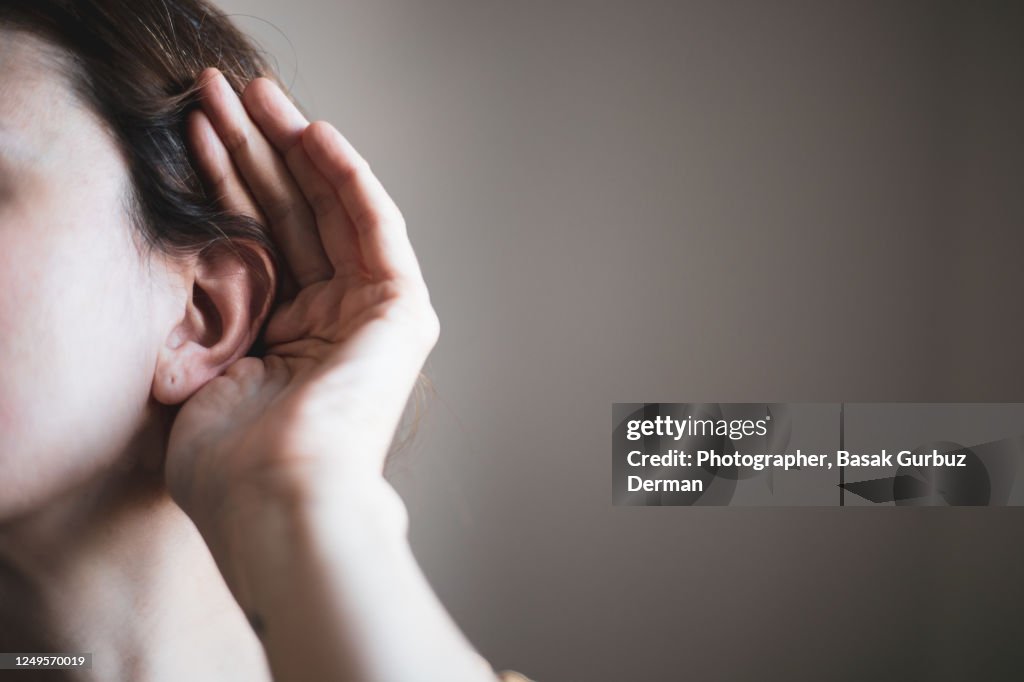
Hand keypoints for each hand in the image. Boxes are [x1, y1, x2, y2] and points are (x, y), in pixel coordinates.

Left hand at [165, 68, 437, 534]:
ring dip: (296, 150)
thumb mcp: (199, 367)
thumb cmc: (231, 459)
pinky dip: (348, 179)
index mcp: (287, 341)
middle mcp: (332, 322)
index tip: (195, 133)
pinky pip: (376, 228)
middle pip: (294, 218)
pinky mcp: (401, 311)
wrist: (276, 497)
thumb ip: (207, 312)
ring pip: (331, 212)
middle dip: (257, 152)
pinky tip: (315, 133)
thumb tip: (191, 265)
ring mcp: (370, 316)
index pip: (260, 241)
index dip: (226, 184)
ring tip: (257, 93)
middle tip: (224, 93)